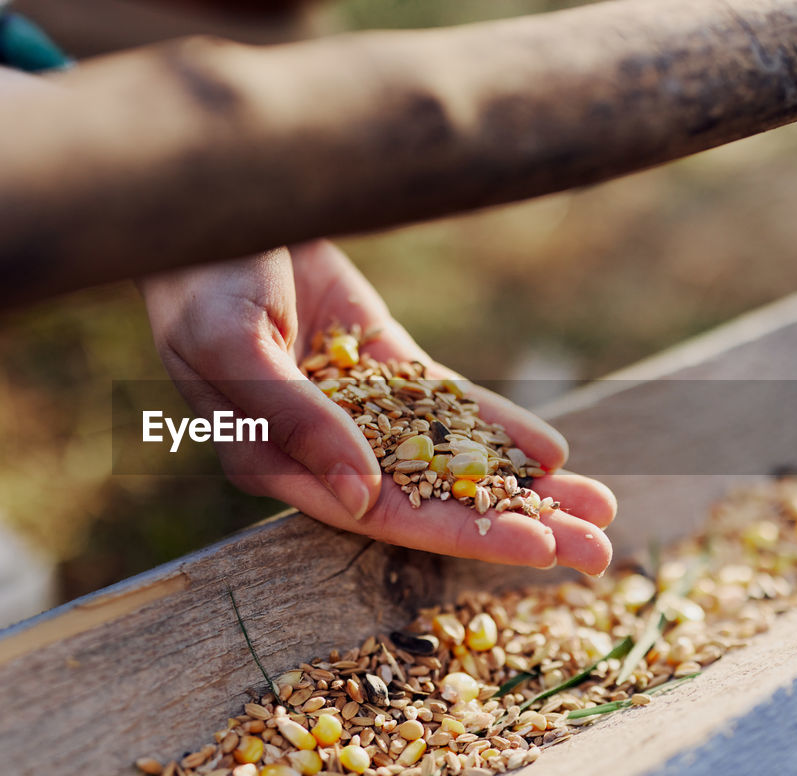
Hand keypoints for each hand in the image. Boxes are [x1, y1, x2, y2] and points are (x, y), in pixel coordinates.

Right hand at [138, 241, 615, 573]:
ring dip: (520, 486)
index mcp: (275, 461)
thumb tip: (362, 498)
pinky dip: (498, 426)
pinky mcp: (381, 363)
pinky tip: (553, 451)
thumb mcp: (234, 346)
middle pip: (430, 499)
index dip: (461, 532)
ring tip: (597, 510)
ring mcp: (358, 407)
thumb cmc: (200, 278)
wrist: (222, 200)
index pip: (381, 515)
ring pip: (448, 457)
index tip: (537, 549)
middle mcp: (322, 447)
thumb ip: (293, 421)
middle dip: (512, 524)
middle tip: (597, 553)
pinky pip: (448, 403)